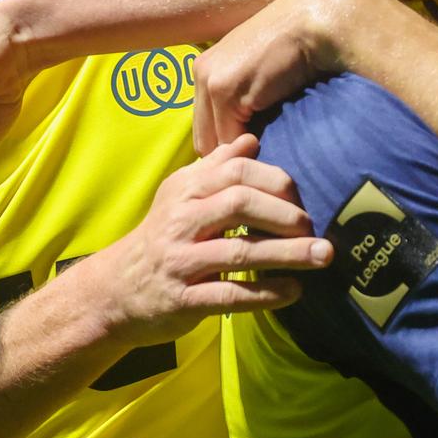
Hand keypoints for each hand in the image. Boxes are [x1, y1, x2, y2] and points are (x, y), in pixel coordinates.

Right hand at [70, 135, 333, 346]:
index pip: (234, 172)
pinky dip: (266, 293)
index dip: (274, 180)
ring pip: (240, 252)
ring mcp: (180, 261)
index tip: (301, 196)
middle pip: (239, 204)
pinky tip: (295, 291)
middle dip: (284, 214)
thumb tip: (251, 138)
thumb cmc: (160, 238)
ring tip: (323, 255)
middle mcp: (180, 221)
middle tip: (315, 226)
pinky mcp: (182, 299)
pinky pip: (230, 295)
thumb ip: (214, 167)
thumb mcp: (179, 196)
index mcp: (184, 191)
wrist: (114, 290)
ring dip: (287, 253)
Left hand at [192, 0, 377, 153]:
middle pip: (204, 136)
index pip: (206, 125)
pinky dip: (249, 149)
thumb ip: (247, 98)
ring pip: (215, 141)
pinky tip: (269, 150)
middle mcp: (201, 72)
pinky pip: (230, 138)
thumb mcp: (262, 71)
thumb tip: (246, 138)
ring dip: (239, 154)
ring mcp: (210, 80)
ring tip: (262, 162)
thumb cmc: (299, 47)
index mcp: (206, 67)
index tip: (251, 157)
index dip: (227, 145)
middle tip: (255, 166)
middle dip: (229, 153)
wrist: (314, 24)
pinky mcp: (224, 90)